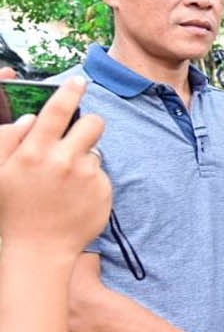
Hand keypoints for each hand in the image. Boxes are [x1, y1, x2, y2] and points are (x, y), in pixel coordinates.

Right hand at [0, 76, 109, 254]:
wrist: (38, 250)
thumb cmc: (14, 209)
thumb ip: (11, 140)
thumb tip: (32, 118)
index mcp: (35, 151)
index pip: (58, 110)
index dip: (70, 91)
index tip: (79, 81)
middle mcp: (64, 160)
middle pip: (93, 123)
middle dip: (87, 125)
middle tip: (76, 139)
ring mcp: (88, 176)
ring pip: (96, 151)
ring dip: (85, 158)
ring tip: (67, 179)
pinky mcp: (104, 191)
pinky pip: (101, 175)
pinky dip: (91, 181)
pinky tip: (74, 197)